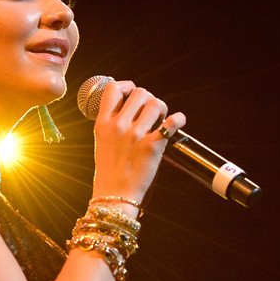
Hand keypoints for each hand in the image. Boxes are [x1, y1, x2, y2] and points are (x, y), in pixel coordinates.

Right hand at [90, 79, 185, 202]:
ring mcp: (135, 136)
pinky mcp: (152, 146)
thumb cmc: (109, 169)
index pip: (113, 88)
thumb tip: (127, 106)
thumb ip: (111, 122)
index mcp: (103, 123)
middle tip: (150, 112)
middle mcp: (118, 126)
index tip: (132, 93)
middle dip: (148, 98)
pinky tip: (178, 121)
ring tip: (160, 120)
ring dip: (162, 108)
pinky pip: (171, 122)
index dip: (127, 86)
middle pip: (140, 92)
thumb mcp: (101, 140)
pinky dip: (178, 119)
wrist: (115, 195)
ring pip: (156, 103)